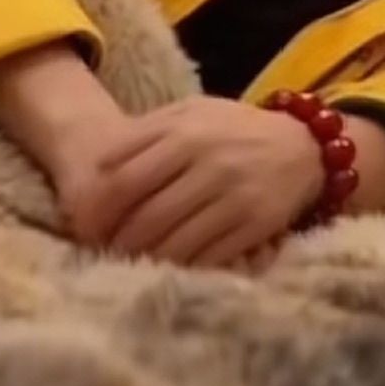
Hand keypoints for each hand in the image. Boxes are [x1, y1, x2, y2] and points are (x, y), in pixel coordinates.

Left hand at [52, 97, 323, 265]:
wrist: (300, 145)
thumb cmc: (231, 131)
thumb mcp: (189, 114)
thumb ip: (145, 134)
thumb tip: (97, 169)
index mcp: (184, 132)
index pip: (123, 178)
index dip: (97, 209)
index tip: (84, 227)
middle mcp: (208, 162)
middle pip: (145, 216)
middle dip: (117, 242)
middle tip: (103, 255)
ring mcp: (233, 196)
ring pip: (173, 243)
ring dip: (145, 262)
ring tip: (129, 267)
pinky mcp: (255, 225)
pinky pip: (207, 258)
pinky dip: (182, 269)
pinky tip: (168, 271)